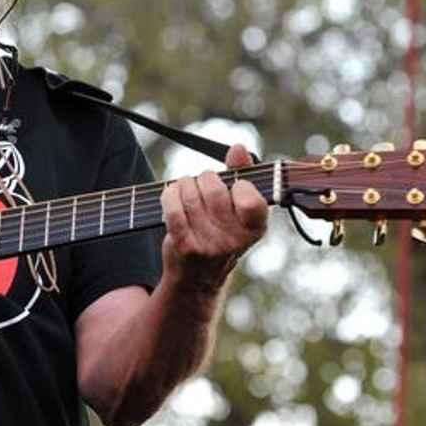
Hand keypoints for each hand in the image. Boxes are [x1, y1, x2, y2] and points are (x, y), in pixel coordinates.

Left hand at [159, 143, 267, 293]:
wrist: (197, 277)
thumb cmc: (220, 231)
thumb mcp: (238, 207)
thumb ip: (241, 173)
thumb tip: (239, 147)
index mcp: (255, 228)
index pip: (250, 197)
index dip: (238, 185)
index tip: (233, 188)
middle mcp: (235, 240)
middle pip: (214, 188)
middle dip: (204, 178)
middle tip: (202, 185)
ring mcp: (210, 245)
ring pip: (190, 193)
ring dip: (184, 185)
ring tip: (185, 191)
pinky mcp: (185, 246)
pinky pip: (172, 207)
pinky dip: (169, 195)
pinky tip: (171, 195)